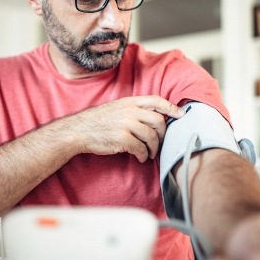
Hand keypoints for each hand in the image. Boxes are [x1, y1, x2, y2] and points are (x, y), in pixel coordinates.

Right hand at [69, 96, 184, 162]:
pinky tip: (140, 158)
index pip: (156, 100)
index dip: (171, 107)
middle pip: (158, 121)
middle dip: (162, 134)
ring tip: (149, 154)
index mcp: (129, 102)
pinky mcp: (122, 139)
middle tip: (159, 143)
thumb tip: (154, 116)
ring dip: (153, 148)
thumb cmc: (98, 121)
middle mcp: (130, 111)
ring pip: (151, 136)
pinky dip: (143, 155)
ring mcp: (126, 124)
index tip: (181, 114)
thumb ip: (133, 109)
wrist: (79, 130)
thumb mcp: (116, 107)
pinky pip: (141, 148)